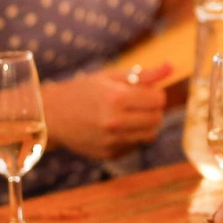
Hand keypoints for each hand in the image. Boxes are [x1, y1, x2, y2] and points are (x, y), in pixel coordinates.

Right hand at [46, 63, 170, 159]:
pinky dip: (131, 137)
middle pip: (157, 119)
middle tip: (138, 103)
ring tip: (128, 115)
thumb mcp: (111, 77)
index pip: (158, 100)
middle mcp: (114, 122)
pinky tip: (115, 128)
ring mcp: (111, 141)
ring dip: (145, 125)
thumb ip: (143, 75)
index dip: (155, 94)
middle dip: (153, 110)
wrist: (52, 115)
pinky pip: (134, 146)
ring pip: (149, 135)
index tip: (146, 92)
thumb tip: (171, 67)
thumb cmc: (83, 91)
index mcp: (116, 98)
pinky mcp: (108, 154)